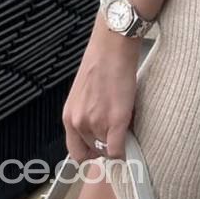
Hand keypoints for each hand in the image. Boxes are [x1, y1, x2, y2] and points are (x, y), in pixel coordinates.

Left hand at [62, 14, 141, 161]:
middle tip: (116, 133)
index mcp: (69, 116)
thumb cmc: (101, 62)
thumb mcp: (84, 94)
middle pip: (94, 152)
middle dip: (106, 145)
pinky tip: (130, 143)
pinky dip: (125, 151)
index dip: (91, 152)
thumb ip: (87, 114)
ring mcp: (97, 123)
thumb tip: (100, 130)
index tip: (102, 149)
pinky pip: (119, 150)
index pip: (76, 151)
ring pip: (108, 150)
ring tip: (124, 123)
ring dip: (117, 143)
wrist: (113, 46)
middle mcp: (79, 123)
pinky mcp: (116, 120)